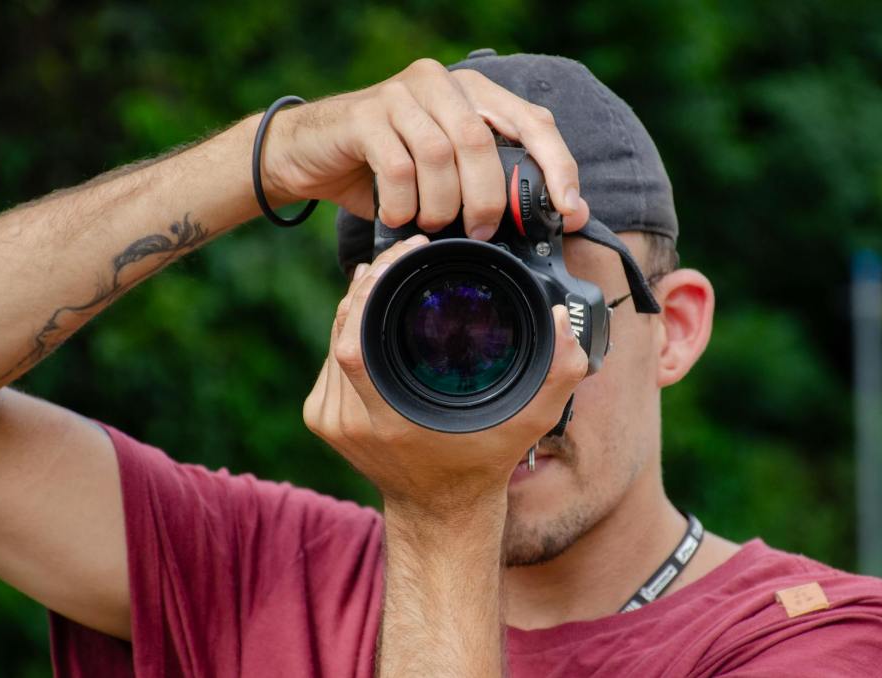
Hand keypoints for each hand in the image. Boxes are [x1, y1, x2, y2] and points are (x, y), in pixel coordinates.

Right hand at [261, 58, 590, 240]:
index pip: (533, 120)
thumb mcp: (448, 175)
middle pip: (481, 142)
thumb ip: (495, 184)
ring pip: (439, 154)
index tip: (569, 210)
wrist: (311, 155)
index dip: (558, 166)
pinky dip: (401, 203)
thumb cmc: (386, 169)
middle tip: (483, 232)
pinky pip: (397, 167)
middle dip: (487, 198)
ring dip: (440, 204)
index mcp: (474, 92)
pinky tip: (396, 215)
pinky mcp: (364, 115)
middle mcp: (440, 83)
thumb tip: (564, 216)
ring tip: (431, 223)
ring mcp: (399, 94)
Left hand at [302, 235, 588, 514]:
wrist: (441, 510)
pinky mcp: (320, 418)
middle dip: (368, 283)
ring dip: (358, 303)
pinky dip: (351, 329)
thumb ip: (558, 373)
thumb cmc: (483, 463)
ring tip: (390, 276)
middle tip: (400, 256)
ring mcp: (330, 420)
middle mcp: (351, 421)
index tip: (401, 257)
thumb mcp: (531, 422)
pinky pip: (329, 356)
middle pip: (340, 328)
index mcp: (390, 420)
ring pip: (333, 337)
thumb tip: (561, 320)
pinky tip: (375, 317)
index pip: (354, 342)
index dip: (371, 290)